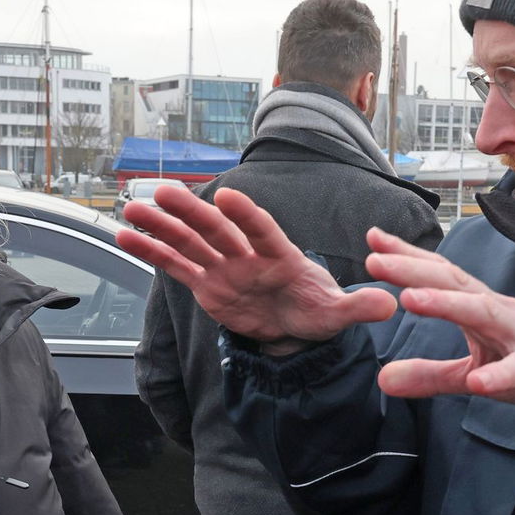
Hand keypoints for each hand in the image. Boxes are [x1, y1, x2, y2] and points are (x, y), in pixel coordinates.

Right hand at [118, 184, 396, 347]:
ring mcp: (224, 267)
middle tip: (165, 191)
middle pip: (218, 229)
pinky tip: (123, 235)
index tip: (229, 195)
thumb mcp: (338, 314)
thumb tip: (391, 305)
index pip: (264, 232)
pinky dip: (151, 252)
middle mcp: (248, 255)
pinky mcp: (206, 284)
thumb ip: (358, 307)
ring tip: (132, 208)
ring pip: (190, 242)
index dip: (248, 215)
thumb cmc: (316, 310)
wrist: (296, 323)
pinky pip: (176, 266)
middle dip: (193, 212)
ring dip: (162, 225)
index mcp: (281, 256)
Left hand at [365, 230, 514, 406]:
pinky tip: (477, 382)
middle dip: (415, 270)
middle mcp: (497, 311)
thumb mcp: (472, 372)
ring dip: (447, 305)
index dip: (407, 257)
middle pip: (454, 284)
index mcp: (479, 308)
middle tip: (375, 260)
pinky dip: (501, 375)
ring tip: (410, 300)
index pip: (441, 275)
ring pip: (483, 314)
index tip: (372, 240)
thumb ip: (429, 375)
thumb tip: (383, 380)